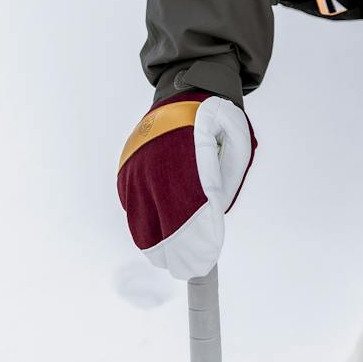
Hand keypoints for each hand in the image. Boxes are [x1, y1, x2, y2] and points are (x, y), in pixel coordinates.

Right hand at [117, 90, 257, 279]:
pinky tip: (156, 231)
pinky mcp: (127, 170)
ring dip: (157, 245)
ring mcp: (139, 168)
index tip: (203, 264)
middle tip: (189, 269)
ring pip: (142, 220)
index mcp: (191, 157)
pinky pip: (133, 208)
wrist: (185, 92)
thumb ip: (222, 187)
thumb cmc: (218, 126)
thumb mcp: (235, 150)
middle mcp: (159, 164)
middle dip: (177, 253)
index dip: (198, 242)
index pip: (192, 212)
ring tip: (170, 260)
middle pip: (163, 223)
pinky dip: (143, 224)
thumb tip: (209, 222)